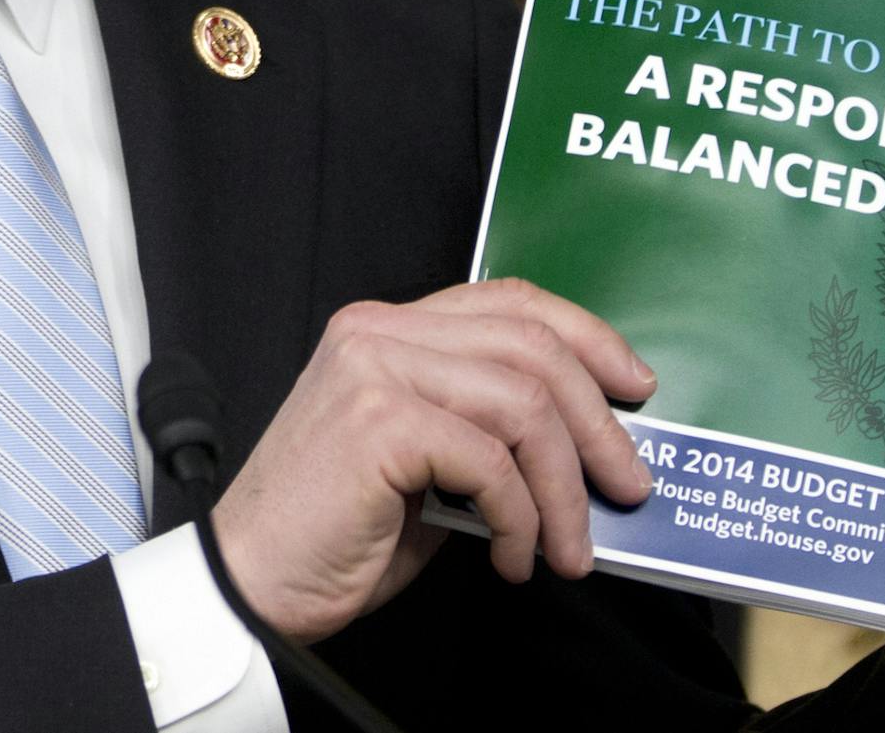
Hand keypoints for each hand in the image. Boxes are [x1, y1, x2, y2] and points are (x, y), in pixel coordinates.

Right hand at [210, 277, 656, 642]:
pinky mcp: (378, 421)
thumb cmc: (334, 532)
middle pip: (531, 345)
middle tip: (626, 486)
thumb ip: (483, 426)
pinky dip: (520, 519)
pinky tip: (511, 559)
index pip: (508, 301)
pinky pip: (491, 461)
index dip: (585, 335)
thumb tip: (585, 441)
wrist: (250, 583)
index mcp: (387, 328)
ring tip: (569, 548)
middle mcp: (378, 332)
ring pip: (523, 403)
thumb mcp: (423, 461)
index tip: (634, 386)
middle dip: (597, 422)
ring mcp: (375, 369)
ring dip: (564, 488)